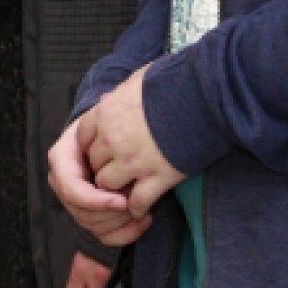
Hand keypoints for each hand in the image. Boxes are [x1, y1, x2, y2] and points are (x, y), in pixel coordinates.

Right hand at [48, 113, 150, 246]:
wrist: (107, 129)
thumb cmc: (107, 124)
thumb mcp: (101, 120)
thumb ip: (102, 136)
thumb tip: (111, 152)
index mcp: (61, 160)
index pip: (72, 190)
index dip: (97, 201)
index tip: (123, 201)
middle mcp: (63, 183)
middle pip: (83, 213)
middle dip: (112, 213)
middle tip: (137, 203)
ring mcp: (74, 200)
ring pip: (93, 226)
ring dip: (121, 222)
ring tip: (143, 208)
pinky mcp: (88, 213)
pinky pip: (104, 235)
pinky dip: (126, 234)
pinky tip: (144, 221)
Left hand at [84, 66, 183, 218]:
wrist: (204, 96)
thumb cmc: (174, 82)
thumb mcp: (140, 79)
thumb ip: (121, 92)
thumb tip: (115, 96)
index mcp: (106, 113)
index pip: (82, 136)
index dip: (92, 145)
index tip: (102, 149)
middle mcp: (113, 139)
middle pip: (94, 163)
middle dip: (104, 166)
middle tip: (117, 169)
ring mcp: (133, 160)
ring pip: (108, 185)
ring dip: (117, 188)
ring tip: (128, 188)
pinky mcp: (156, 177)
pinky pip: (136, 202)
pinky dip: (137, 207)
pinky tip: (142, 206)